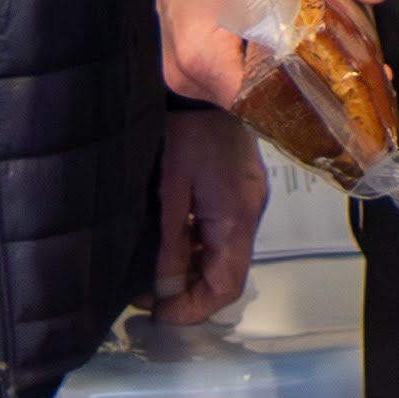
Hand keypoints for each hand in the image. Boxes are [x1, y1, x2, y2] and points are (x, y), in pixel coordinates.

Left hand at [142, 106, 270, 323]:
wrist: (203, 83)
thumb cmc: (184, 132)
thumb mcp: (170, 191)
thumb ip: (171, 244)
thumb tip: (165, 290)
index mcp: (236, 217)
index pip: (226, 286)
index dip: (193, 309)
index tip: (158, 314)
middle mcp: (251, 212)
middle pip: (228, 273)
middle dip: (189, 292)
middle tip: (147, 295)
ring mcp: (250, 197)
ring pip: (225, 253)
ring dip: (193, 270)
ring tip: (154, 272)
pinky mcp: (242, 185)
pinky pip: (225, 231)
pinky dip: (200, 246)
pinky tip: (174, 242)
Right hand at [145, 0, 388, 109]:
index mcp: (202, 49)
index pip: (263, 106)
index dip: (313, 99)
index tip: (350, 86)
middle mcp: (186, 66)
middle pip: (258, 103)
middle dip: (307, 88)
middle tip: (352, 68)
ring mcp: (184, 61)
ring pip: (248, 90)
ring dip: (287, 75)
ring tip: (328, 51)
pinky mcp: (189, 50)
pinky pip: (233, 73)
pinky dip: (265, 61)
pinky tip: (291, 39)